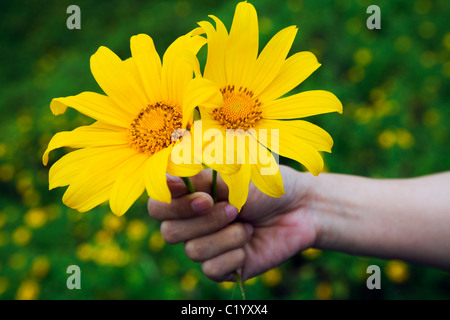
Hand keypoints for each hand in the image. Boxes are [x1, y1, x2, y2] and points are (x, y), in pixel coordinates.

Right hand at [147, 165, 318, 281]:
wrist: (300, 209)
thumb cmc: (266, 184)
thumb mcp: (233, 174)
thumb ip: (197, 177)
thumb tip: (167, 180)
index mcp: (190, 195)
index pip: (158, 205)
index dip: (175, 204)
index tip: (206, 197)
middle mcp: (192, 222)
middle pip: (169, 232)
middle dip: (206, 220)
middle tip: (235, 208)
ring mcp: (206, 245)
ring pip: (193, 251)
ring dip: (226, 236)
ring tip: (248, 224)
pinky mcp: (222, 267)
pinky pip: (212, 269)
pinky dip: (235, 253)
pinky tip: (250, 242)